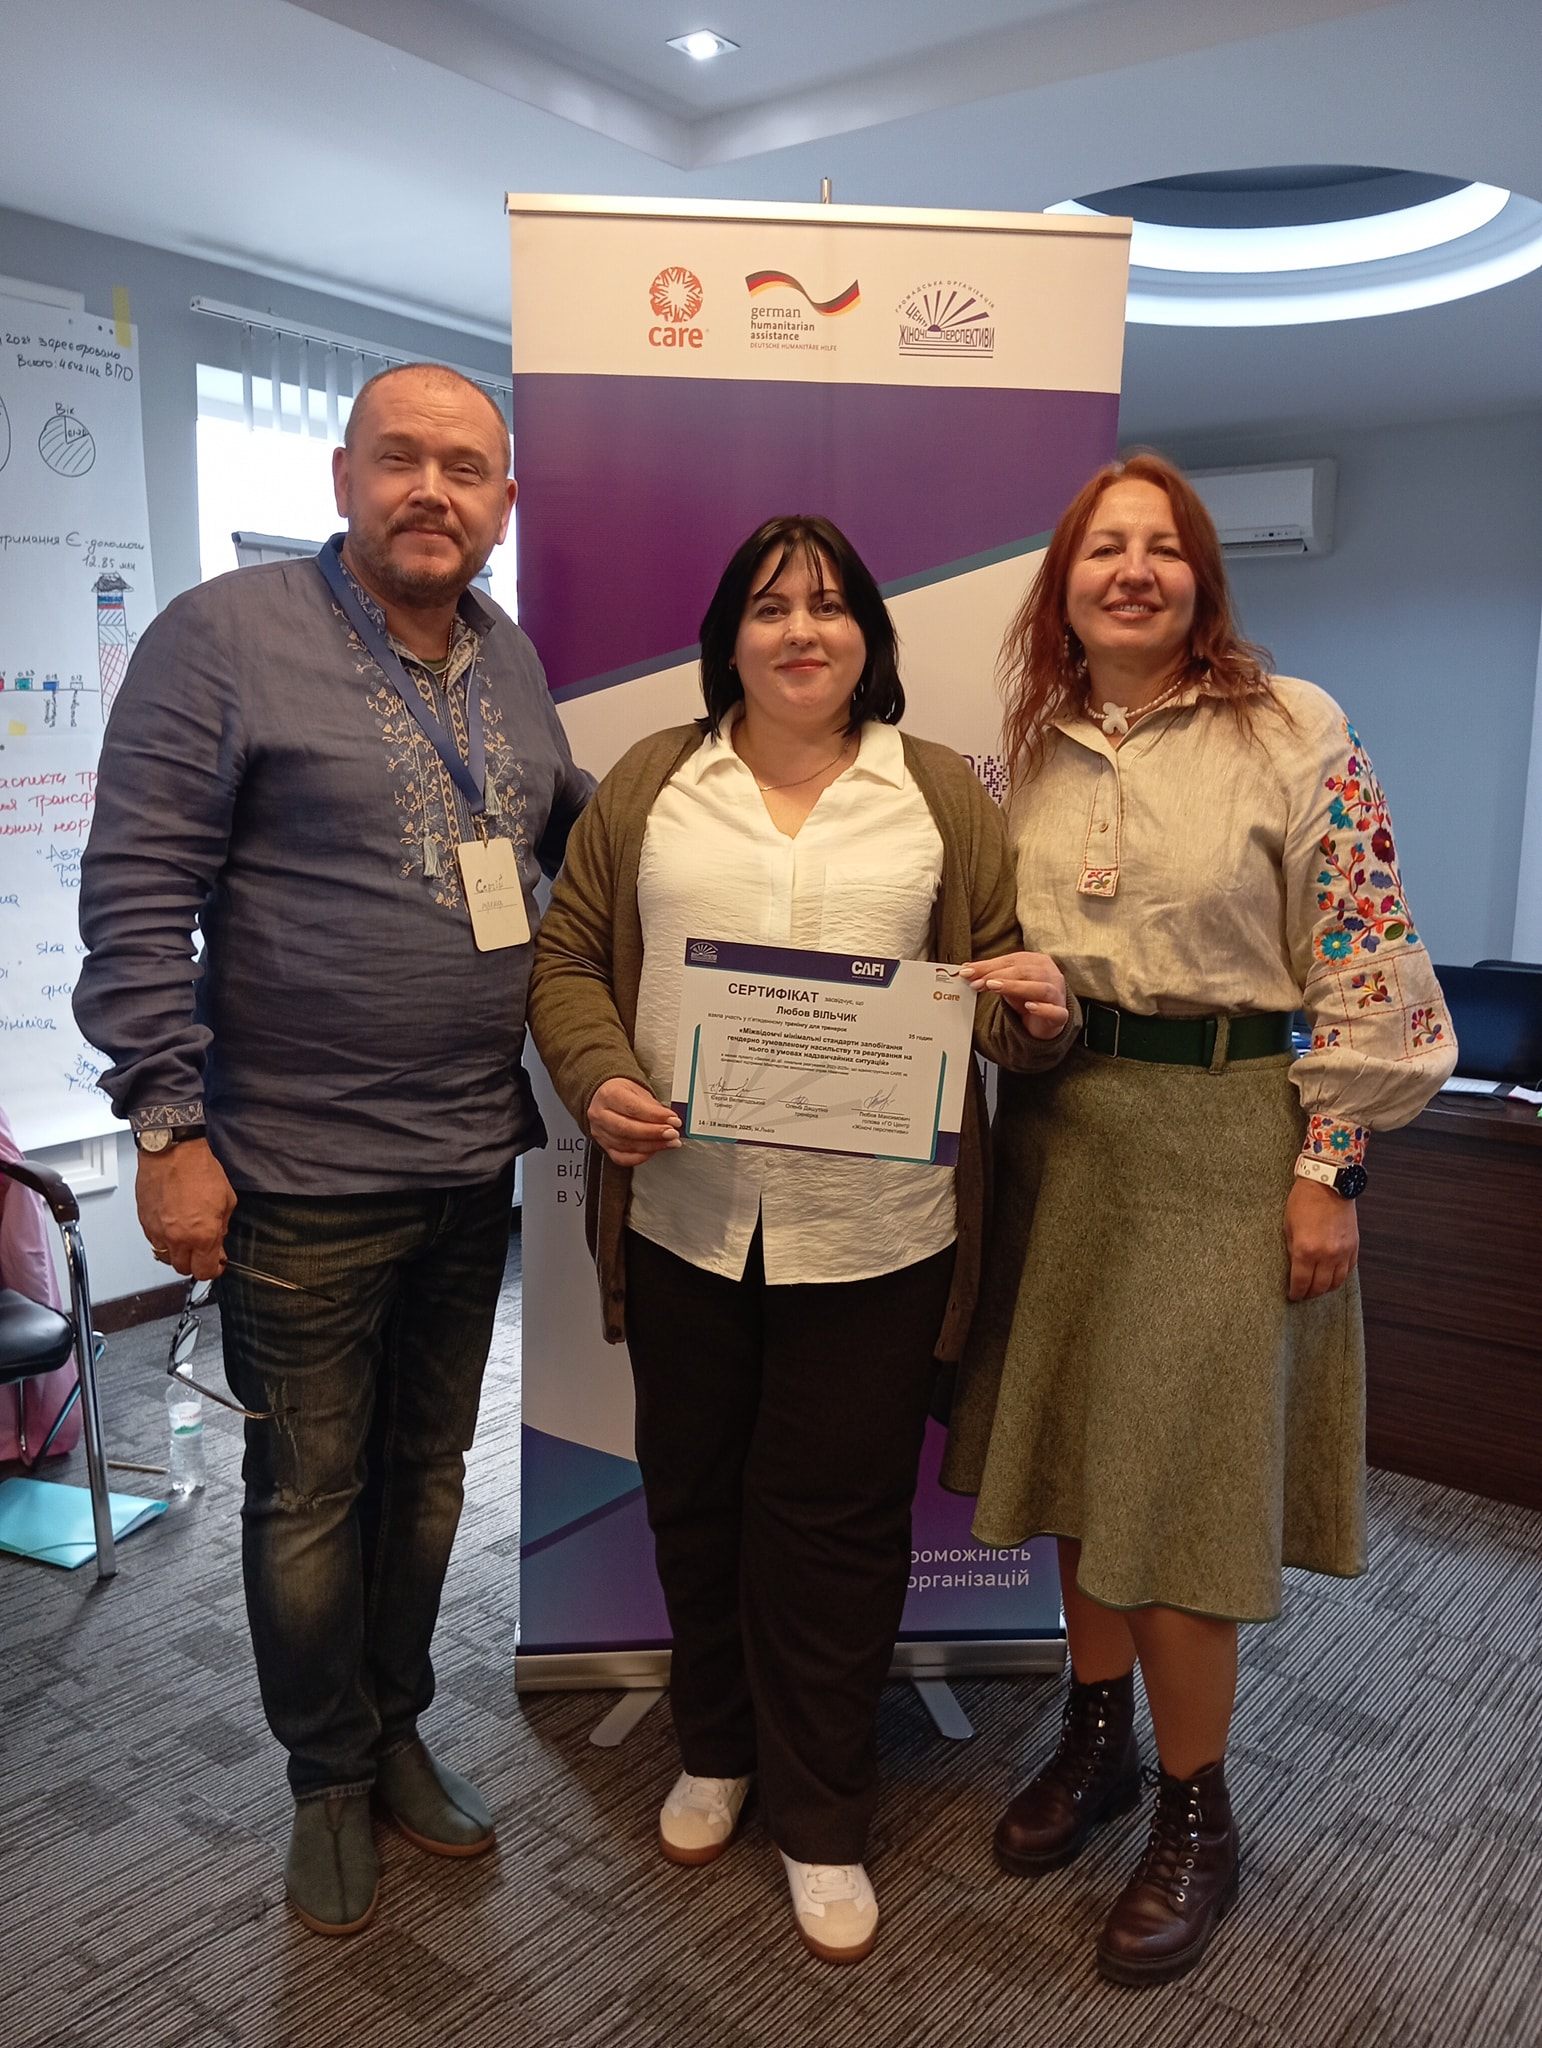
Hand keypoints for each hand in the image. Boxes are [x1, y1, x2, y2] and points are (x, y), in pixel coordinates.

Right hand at [136, 1139, 236, 1280]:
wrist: (172, 1152)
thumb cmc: (199, 1169)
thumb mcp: (227, 1200)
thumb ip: (222, 1226)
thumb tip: (218, 1241)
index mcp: (203, 1234)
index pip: (205, 1271)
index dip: (213, 1270)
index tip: (216, 1264)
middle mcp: (178, 1238)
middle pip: (183, 1269)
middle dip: (195, 1263)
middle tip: (202, 1252)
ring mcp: (158, 1232)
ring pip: (166, 1258)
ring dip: (178, 1254)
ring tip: (186, 1240)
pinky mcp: (145, 1223)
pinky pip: (154, 1242)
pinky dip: (164, 1240)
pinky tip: (173, 1227)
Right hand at [587, 1077, 681, 1167]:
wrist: (606, 1098)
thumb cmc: (623, 1093)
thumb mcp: (639, 1092)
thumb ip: (654, 1107)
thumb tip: (670, 1121)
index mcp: (609, 1095)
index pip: (632, 1108)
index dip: (655, 1116)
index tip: (673, 1119)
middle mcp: (600, 1114)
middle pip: (627, 1128)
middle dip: (654, 1133)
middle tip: (672, 1133)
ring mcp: (599, 1132)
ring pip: (625, 1144)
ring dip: (652, 1146)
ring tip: (669, 1142)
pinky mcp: (603, 1146)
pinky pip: (621, 1158)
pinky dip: (640, 1157)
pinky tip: (654, 1150)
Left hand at [959, 952, 1070, 1040]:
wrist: (1046, 1021)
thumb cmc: (1027, 996)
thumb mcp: (1008, 983)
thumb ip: (990, 975)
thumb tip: (967, 968)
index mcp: (1038, 962)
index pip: (1012, 960)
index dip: (989, 965)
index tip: (968, 972)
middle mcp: (1051, 975)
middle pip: (1025, 971)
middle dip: (998, 976)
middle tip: (978, 982)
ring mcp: (1058, 995)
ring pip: (1040, 988)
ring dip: (1016, 987)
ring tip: (995, 988)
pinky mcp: (1061, 1015)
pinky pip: (1055, 1011)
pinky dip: (1043, 1008)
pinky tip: (1030, 1006)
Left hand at [1284, 1176, 1359, 1300]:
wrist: (1328, 1184)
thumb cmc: (1304, 1201)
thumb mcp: (1288, 1226)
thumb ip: (1293, 1250)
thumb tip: (1294, 1268)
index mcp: (1306, 1250)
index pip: (1301, 1282)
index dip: (1296, 1293)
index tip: (1293, 1296)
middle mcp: (1326, 1254)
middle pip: (1320, 1286)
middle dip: (1310, 1293)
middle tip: (1303, 1294)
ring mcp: (1343, 1251)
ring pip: (1337, 1282)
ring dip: (1326, 1288)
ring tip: (1317, 1288)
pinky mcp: (1354, 1246)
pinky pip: (1348, 1270)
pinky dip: (1340, 1276)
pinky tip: (1331, 1276)